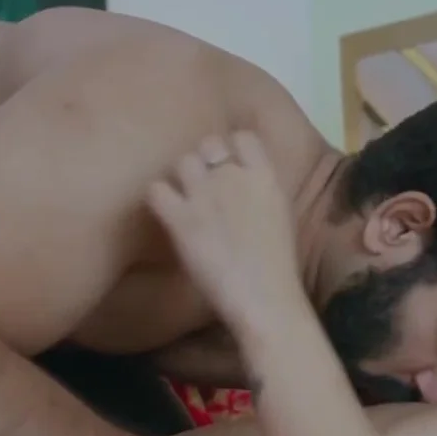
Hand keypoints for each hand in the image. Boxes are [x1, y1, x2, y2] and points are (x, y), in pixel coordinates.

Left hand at [147, 132, 300, 331]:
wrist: (264, 297)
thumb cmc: (280, 267)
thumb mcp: (281, 217)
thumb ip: (262, 194)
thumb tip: (247, 189)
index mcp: (265, 177)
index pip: (243, 138)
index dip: (232, 149)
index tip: (229, 165)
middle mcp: (234, 177)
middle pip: (208, 145)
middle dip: (204, 162)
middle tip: (203, 188)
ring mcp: (205, 195)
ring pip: (182, 163)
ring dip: (182, 179)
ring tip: (184, 202)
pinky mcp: (180, 218)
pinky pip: (156, 190)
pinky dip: (159, 199)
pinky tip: (167, 214)